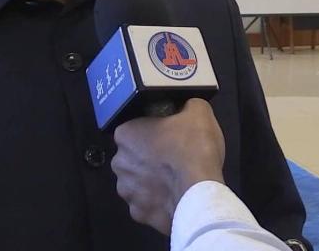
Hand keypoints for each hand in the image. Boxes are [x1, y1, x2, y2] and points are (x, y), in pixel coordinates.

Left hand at [111, 99, 225, 235]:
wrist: (199, 194)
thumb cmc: (194, 149)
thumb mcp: (199, 112)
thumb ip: (187, 104)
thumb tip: (186, 105)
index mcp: (126, 134)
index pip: (134, 127)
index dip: (152, 129)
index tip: (168, 133)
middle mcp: (119, 163)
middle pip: (133, 155)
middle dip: (148, 155)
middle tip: (173, 154)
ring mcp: (127, 191)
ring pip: (137, 181)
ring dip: (151, 179)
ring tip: (175, 178)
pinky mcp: (139, 214)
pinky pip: (146, 203)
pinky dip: (157, 201)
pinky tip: (173, 195)